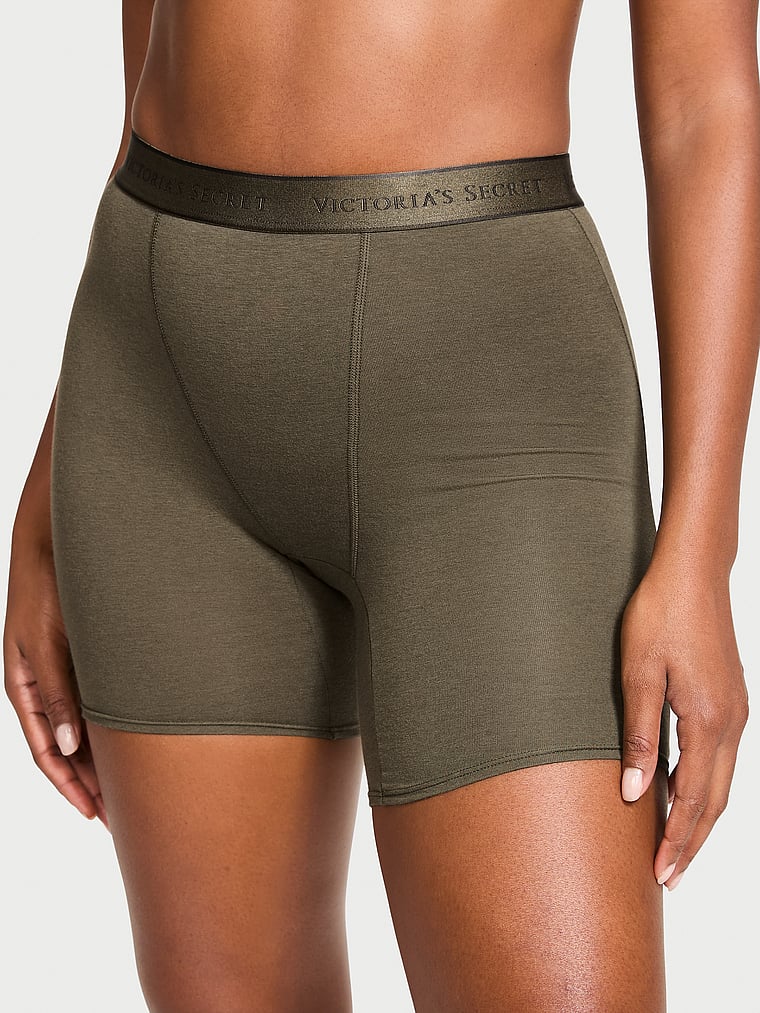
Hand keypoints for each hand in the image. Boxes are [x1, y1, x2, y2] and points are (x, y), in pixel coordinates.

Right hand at [4, 524, 108, 830]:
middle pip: (69, 748)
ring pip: (87, 729)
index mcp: (27, 689)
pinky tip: (140, 742)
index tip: (96, 815)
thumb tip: (68, 748)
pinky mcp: (89, 657)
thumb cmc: (47, 586)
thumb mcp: (46, 642)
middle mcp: (48, 687)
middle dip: (93, 783)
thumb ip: (58, 692)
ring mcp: (68, 674)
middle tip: (123, 815)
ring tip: (136, 788)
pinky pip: (100, 703)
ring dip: (107, 759)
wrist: (61, 540)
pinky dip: (115, 728)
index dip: (71, 786)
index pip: (48, 753)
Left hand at [618, 554, 747, 889]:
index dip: (678, 840)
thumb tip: (637, 794)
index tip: (663, 876)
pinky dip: (705, 785)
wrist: (692, 573)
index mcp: (708, 722)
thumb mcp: (638, 674)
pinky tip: (682, 791)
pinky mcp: (731, 699)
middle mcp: (731, 723)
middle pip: (716, 800)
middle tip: (671, 878)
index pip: (694, 800)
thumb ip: (639, 736)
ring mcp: (736, 711)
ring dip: (701, 817)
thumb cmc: (659, 616)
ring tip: (677, 845)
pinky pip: (720, 757)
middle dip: (693, 841)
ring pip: (722, 781)